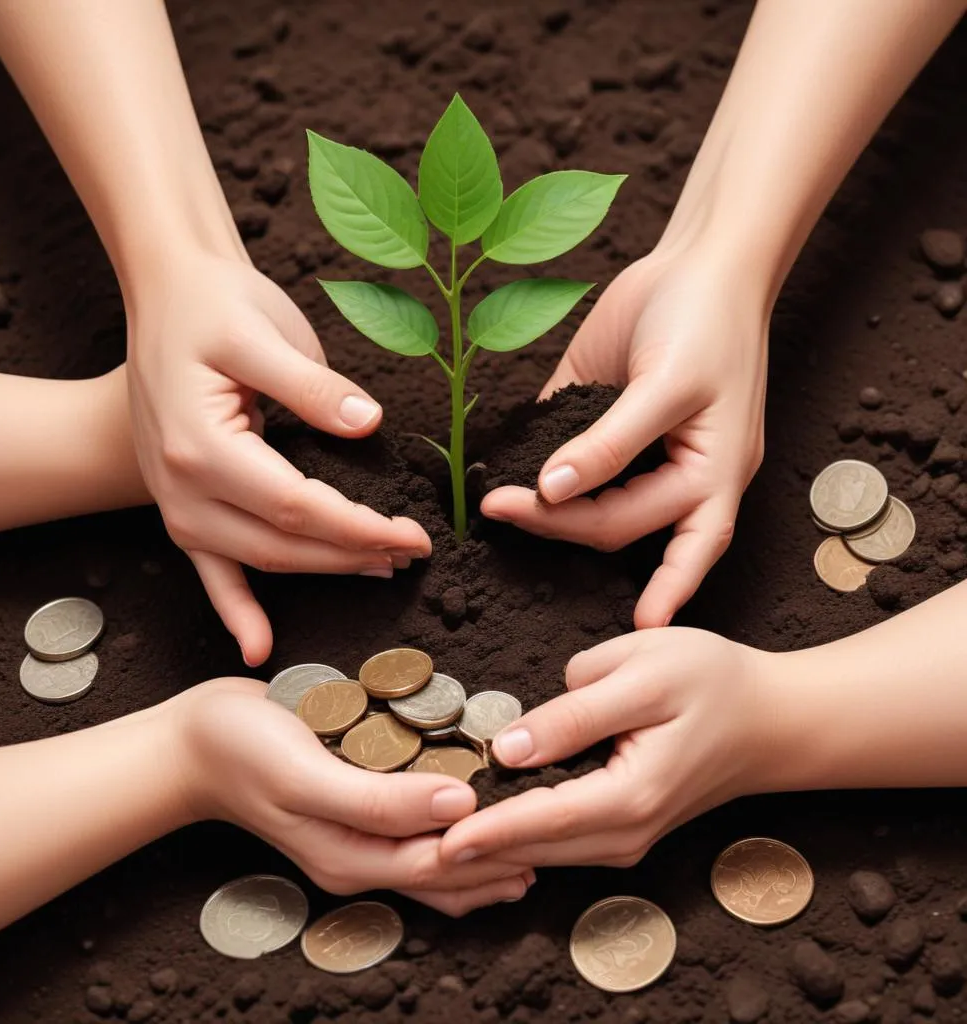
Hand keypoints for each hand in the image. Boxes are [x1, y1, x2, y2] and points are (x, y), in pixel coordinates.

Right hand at [126, 252, 430, 665]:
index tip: (414, 534)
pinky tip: (257, 649)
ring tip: (378, 572)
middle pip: (280, 543)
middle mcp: (180, 486)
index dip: (358, 527)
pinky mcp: (180, 502)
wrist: (166, 294)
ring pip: (256, 559)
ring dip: (318, 573)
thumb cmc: (215, 306)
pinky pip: (208, 569)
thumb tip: (368, 425)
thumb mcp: (265, 333)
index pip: (296, 506)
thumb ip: (313, 386)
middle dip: (352, 554)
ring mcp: (174, 502)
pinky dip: (234, 609)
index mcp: (201, 445)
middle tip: (413, 553)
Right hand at [173, 678, 534, 915]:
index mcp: (351, 858)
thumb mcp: (308, 777)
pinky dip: (453, 822)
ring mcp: (356, 836)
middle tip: (564, 835)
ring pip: (435, 855)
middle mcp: (360, 857)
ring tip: (538, 834)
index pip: (444, 866)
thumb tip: (459, 804)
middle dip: (503, 856)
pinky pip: (415, 827)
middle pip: (447, 869)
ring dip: (484, 846)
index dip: (499, 849)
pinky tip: (477, 806)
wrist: (193, 743)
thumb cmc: (244, 754)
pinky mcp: (354, 807)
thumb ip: (380, 800)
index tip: (553, 827)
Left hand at [439, 628, 775, 869]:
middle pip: (534, 849)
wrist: (773, 719)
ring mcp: (627, 838)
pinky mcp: (625, 827)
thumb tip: (509, 748)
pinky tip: (483, 828)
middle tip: (410, 842)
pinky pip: (562, 843)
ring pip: (544, 852)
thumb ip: (574, 714)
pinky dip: (520, 839)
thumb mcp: (643, 674)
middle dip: (472, 850)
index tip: (431, 838)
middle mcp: (625, 832)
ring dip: (490, 848)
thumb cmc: (713, 683)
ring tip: (431, 837)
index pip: (539, 820)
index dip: (482, 830)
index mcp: (628, 796)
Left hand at [482, 250, 766, 627]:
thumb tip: (554, 490)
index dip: (646, 578)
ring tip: (507, 514)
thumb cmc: (705, 318)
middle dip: (558, 525)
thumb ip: (611, 440)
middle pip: (617, 523)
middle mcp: (682, 476)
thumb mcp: (667, 382)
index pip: (651, 525)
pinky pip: (585, 469)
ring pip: (603, 509)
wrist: (702, 261)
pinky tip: (527, 496)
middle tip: (498, 511)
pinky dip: (558, 485)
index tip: (636, 627)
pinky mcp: (611, 429)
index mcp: (713, 472)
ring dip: (556, 518)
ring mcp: (646, 456)